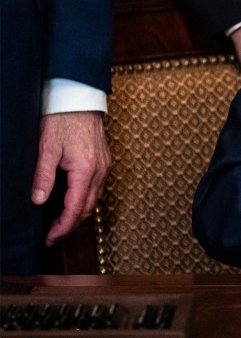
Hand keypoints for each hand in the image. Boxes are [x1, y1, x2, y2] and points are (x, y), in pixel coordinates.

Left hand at [33, 111, 110, 245]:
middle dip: (71, 225)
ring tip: (61, 222)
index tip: (50, 239)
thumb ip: (43, 177)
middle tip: (53, 236)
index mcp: (86, 170)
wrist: (80, 99)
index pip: (75, 209)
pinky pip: (98, 188)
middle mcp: (100, 171)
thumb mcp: (46, 148)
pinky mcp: (104, 161)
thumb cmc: (63, 119)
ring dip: (79, 214)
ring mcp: (105, 166)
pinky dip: (86, 200)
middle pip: (88, 209)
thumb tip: (38, 201)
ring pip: (95, 200)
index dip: (62, 227)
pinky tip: (72, 200)